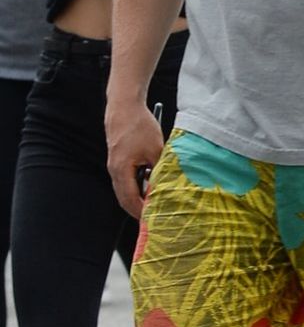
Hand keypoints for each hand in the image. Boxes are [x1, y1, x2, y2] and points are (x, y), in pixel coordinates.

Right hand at [106, 100, 164, 219]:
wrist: (124, 106)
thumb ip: (159, 170)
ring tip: (153, 203)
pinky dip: (135, 186)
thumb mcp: (156, 150)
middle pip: (124, 197)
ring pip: (124, 188)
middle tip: (152, 218)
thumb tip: (166, 188)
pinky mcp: (117, 159)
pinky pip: (125, 179)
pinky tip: (149, 184)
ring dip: (137, 197)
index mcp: (121, 170)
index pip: (129, 199)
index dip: (141, 212)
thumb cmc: (139, 126)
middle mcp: (114, 170)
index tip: (152, 220)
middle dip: (138, 208)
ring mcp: (114, 164)